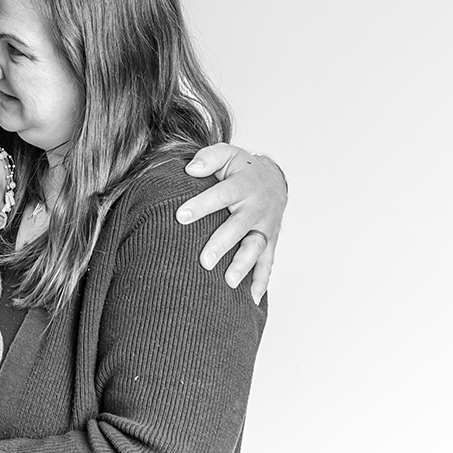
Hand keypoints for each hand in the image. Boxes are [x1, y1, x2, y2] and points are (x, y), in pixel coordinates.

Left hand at [177, 143, 286, 303]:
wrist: (273, 178)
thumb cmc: (240, 167)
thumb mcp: (226, 153)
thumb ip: (208, 157)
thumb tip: (190, 168)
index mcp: (243, 185)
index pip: (221, 195)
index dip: (201, 205)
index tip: (180, 216)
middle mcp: (256, 208)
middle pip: (238, 227)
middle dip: (221, 244)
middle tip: (204, 260)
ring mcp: (264, 227)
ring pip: (254, 248)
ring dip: (243, 266)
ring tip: (228, 282)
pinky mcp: (269, 241)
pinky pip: (268, 263)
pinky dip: (261, 281)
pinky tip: (252, 299)